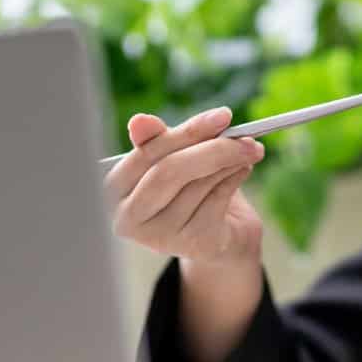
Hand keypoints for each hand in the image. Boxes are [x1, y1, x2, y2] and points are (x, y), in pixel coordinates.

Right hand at [102, 107, 265, 273]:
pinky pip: (218, 200)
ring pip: (199, 184)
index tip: (222, 116)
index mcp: (115, 189)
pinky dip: (236, 179)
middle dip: (213, 149)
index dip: (186, 132)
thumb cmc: (189, 186)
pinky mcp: (192, 244)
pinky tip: (242, 171)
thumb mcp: (174, 157)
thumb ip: (158, 139)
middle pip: (170, 172)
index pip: (147, 153)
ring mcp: (159, 236)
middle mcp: (128, 217)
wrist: (217, 233)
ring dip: (230, 162)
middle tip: (246, 137)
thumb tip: (139, 121)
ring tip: (246, 151)